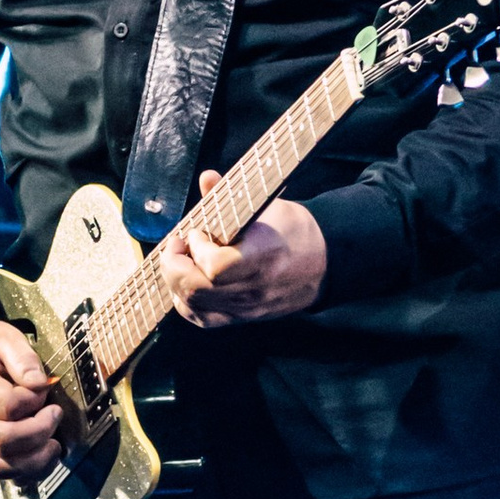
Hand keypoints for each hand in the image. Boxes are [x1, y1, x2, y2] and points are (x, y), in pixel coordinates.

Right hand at [0, 314, 66, 481]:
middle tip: (55, 414)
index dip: (34, 401)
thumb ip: (23, 360)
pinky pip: (1, 472)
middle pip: (5, 441)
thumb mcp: (5, 338)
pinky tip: (43, 456)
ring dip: (34, 461)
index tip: (45, 388)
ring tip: (54, 444)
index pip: (8, 406)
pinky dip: (25, 473)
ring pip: (0, 466)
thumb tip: (40, 384)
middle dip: (39, 431)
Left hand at [158, 173, 328, 329]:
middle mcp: (255, 288)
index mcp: (264, 256)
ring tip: (180, 262)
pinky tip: (186, 284)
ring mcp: (248, 308)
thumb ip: (231, 196)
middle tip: (177, 245)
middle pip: (197, 290)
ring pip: (194, 307)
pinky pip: (203, 319)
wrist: (325, 263)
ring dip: (176, 282)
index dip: (197, 249)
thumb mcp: (268, 206)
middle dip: (174, 265)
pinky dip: (186, 303)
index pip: (216, 267)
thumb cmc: (295, 230)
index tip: (198, 232)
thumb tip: (207, 179)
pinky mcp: (244, 318)